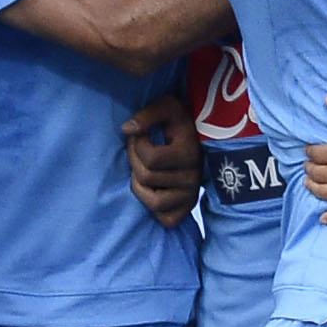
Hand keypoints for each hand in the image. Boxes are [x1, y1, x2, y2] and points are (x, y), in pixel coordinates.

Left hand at [121, 93, 202, 226]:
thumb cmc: (178, 122)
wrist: (200, 139)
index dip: (136, 145)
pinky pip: (166, 219)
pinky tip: (154, 189)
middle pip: (147, 178)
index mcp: (189, 152)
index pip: (150, 159)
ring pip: (154, 202)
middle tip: (139, 152)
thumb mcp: (166, 107)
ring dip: (140, 186)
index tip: (140, 135)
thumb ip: (147, 115)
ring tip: (143, 171)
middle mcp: (194, 177)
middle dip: (134, 162)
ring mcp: (191, 195)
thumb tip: (127, 129)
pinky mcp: (187, 209)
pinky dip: (154, 208)